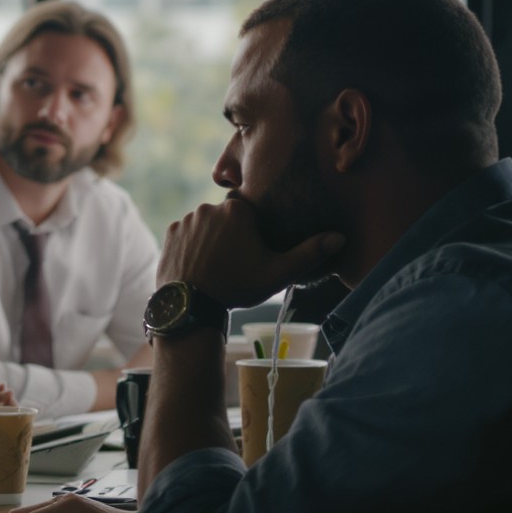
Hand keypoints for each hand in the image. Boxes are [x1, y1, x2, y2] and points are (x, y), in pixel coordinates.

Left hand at [158, 198, 343, 308]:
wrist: (191, 305)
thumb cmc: (235, 288)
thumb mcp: (277, 273)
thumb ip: (309, 254)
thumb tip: (340, 238)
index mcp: (238, 211)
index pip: (249, 211)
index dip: (252, 230)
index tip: (251, 250)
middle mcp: (209, 207)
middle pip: (227, 217)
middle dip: (231, 234)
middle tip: (233, 261)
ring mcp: (187, 219)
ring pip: (206, 224)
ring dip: (211, 238)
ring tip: (215, 264)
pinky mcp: (171, 232)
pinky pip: (187, 233)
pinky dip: (192, 245)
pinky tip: (198, 264)